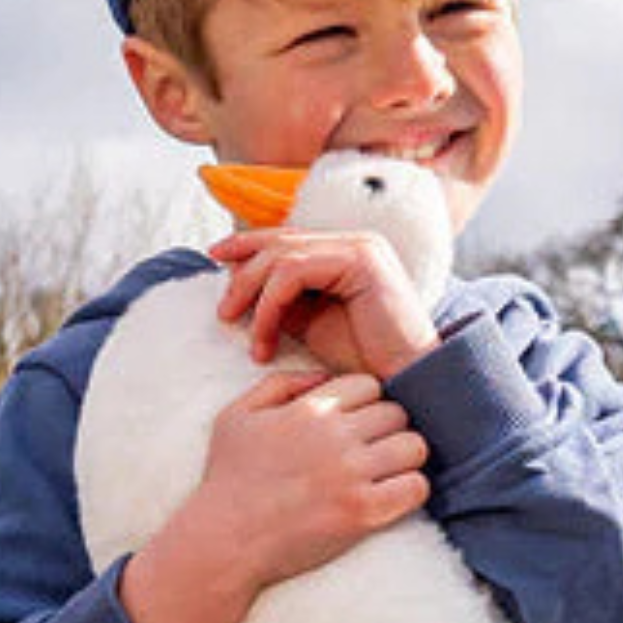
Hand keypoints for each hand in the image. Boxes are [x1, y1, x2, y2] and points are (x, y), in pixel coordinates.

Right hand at [198, 367, 429, 588]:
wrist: (225, 540)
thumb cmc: (229, 479)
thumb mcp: (237, 416)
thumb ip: (280, 384)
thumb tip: (324, 377)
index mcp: (308, 410)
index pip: (368, 385)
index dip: (366, 403)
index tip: (355, 426)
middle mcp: (335, 437)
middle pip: (397, 413)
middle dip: (387, 429)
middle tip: (372, 452)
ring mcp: (352, 475)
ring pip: (414, 447)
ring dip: (405, 459)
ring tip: (386, 474)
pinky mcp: (364, 512)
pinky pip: (416, 487)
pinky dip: (410, 490)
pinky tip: (390, 497)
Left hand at [209, 227, 440, 381]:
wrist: (407, 384)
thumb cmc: (364, 363)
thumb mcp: (312, 324)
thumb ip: (283, 299)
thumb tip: (240, 282)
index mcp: (348, 252)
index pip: (287, 238)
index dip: (247, 244)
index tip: (216, 260)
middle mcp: (356, 242)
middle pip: (280, 241)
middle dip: (242, 272)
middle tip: (223, 312)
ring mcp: (361, 247)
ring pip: (282, 255)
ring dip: (253, 295)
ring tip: (247, 335)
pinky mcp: (361, 260)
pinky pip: (293, 272)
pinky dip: (270, 305)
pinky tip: (265, 339)